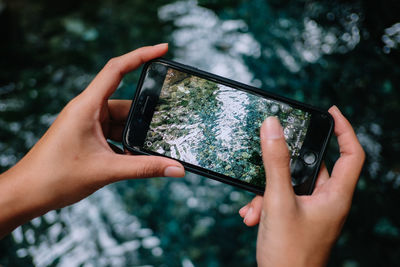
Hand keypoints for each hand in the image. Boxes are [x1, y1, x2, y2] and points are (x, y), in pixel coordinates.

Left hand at [0, 44, 184, 237]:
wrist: (27, 194)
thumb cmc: (56, 177)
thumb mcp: (107, 170)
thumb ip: (145, 168)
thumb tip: (176, 169)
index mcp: (87, 106)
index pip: (117, 69)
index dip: (140, 55)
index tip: (162, 49)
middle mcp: (87, 110)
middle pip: (126, 104)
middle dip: (146, 115)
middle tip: (168, 123)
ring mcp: (87, 123)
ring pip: (121, 122)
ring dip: (135, 134)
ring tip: (154, 146)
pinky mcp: (88, 136)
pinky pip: (114, 134)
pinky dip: (126, 144)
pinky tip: (136, 157)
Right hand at [239, 106, 364, 265]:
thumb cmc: (289, 253)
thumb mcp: (278, 201)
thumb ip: (275, 162)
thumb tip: (272, 126)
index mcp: (335, 196)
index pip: (352, 154)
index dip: (344, 129)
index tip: (330, 112)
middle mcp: (326, 201)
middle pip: (312, 167)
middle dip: (283, 167)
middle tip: (270, 156)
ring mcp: (311, 211)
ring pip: (290, 185)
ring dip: (267, 191)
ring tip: (255, 208)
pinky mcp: (297, 218)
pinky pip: (281, 199)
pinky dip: (265, 204)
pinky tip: (252, 217)